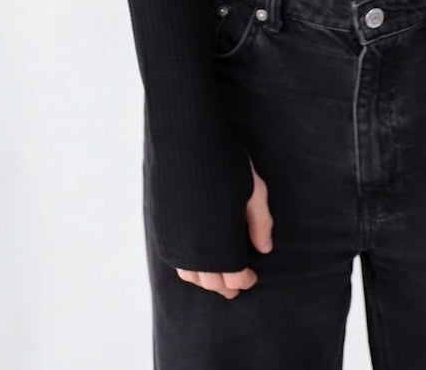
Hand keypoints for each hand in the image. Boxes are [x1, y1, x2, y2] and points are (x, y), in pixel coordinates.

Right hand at [175, 157, 274, 296]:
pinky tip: (197, 257)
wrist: (186, 139)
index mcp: (222, 243)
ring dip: (205, 279)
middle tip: (236, 284)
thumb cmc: (226, 162)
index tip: (252, 276)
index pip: (234, 278)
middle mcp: (196, 248)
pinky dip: (187, 266)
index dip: (245, 281)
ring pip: (190, 275)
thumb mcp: (254, 191)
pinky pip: (174, 259)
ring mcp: (175, 239)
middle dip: (226, 286)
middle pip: (211, 283)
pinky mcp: (161, 227)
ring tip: (216, 274)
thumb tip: (264, 249)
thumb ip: (260, 223)